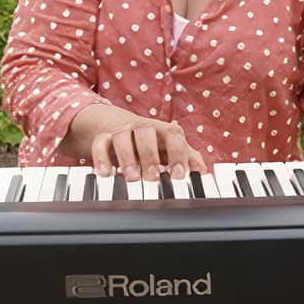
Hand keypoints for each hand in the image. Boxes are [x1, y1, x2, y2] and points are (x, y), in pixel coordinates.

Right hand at [63, 105, 207, 181]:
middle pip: (146, 133)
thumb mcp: (168, 147)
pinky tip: (105, 174)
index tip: (179, 175)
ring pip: (122, 137)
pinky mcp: (103, 138)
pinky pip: (100, 144)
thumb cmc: (150, 141)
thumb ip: (186, 156)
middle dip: (150, 156)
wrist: (118, 126)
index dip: (177, 153)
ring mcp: (121, 132)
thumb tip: (203, 170)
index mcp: (161, 129)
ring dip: (127, 157)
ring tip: (131, 177)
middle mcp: (141, 128)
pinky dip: (101, 158)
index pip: (172, 135)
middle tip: (153, 177)